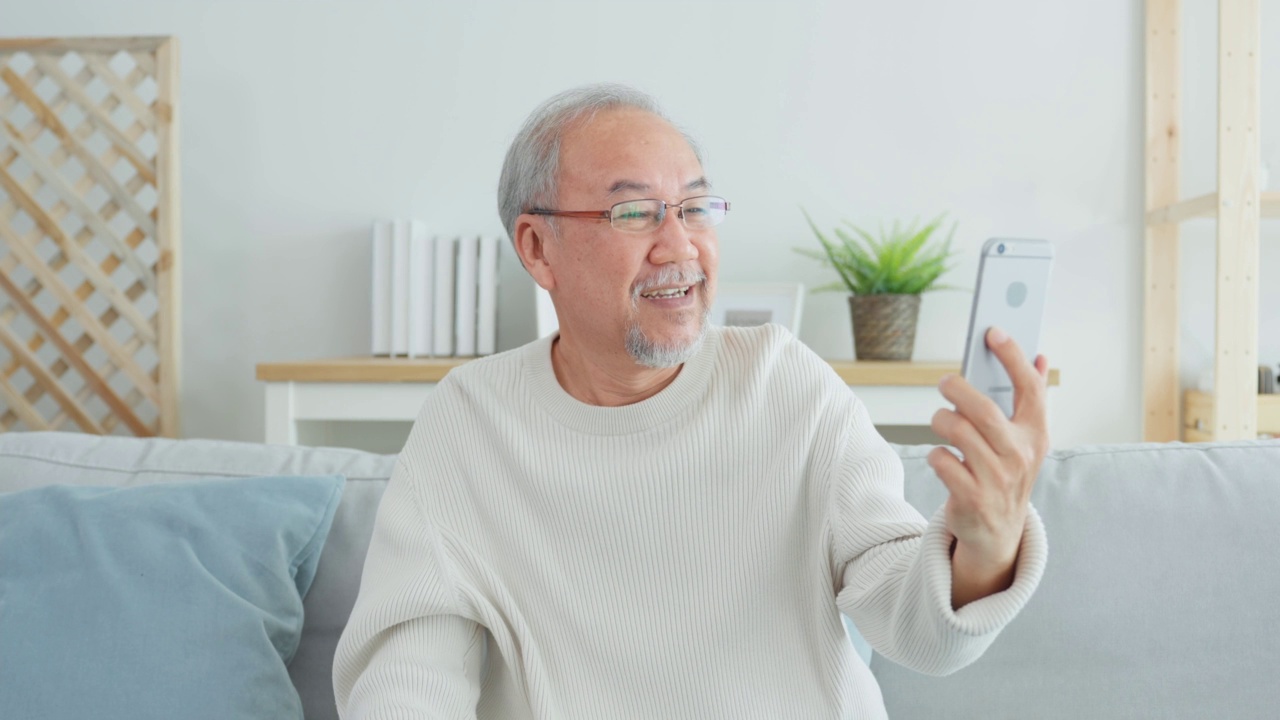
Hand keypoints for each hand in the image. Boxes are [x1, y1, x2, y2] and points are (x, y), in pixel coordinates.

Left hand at [929, 326, 1049, 607]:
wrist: (998, 532)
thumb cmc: (1007, 473)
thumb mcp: (1026, 439)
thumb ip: (1031, 399)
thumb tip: (1041, 356)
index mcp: (1036, 435)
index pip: (1030, 388)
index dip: (1012, 356)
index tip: (993, 331)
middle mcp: (1020, 455)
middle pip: (984, 410)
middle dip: (958, 389)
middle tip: (944, 381)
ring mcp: (997, 478)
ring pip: (958, 432)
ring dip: (942, 420)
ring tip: (941, 420)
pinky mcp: (972, 497)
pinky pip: (942, 460)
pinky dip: (936, 454)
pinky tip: (942, 457)